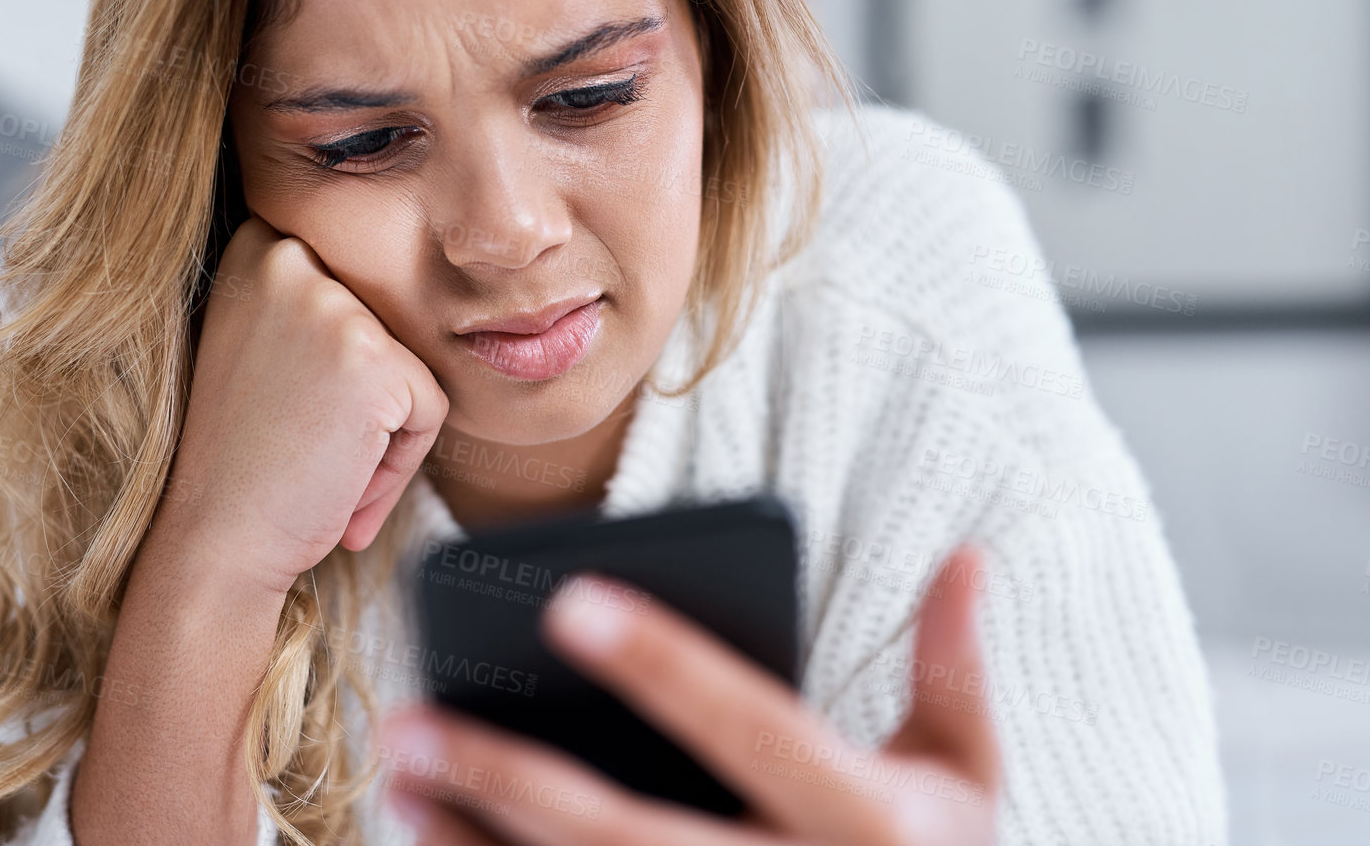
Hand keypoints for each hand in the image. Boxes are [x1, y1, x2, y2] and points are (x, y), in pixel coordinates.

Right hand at [157, 214, 450, 593]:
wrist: (214, 537)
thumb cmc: (241, 454)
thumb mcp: (257, 343)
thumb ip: (312, 302)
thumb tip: (418, 273)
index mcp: (257, 247)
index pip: (356, 285)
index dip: (338, 360)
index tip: (291, 401)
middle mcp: (289, 258)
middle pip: (387, 326)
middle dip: (363, 397)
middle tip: (302, 441)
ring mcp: (332, 306)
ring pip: (409, 369)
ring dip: (381, 432)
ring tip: (317, 464)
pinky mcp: (374, 360)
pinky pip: (429, 411)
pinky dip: (398, 462)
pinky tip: (339, 482)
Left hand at [376, 546, 999, 844]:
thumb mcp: (965, 779)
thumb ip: (953, 669)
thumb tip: (969, 552)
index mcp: (866, 820)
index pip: (753, 726)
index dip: (665, 665)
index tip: (567, 598)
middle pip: (632, 835)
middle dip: (513, 776)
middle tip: (414, 717)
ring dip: (478, 845)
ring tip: (399, 778)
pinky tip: (434, 841)